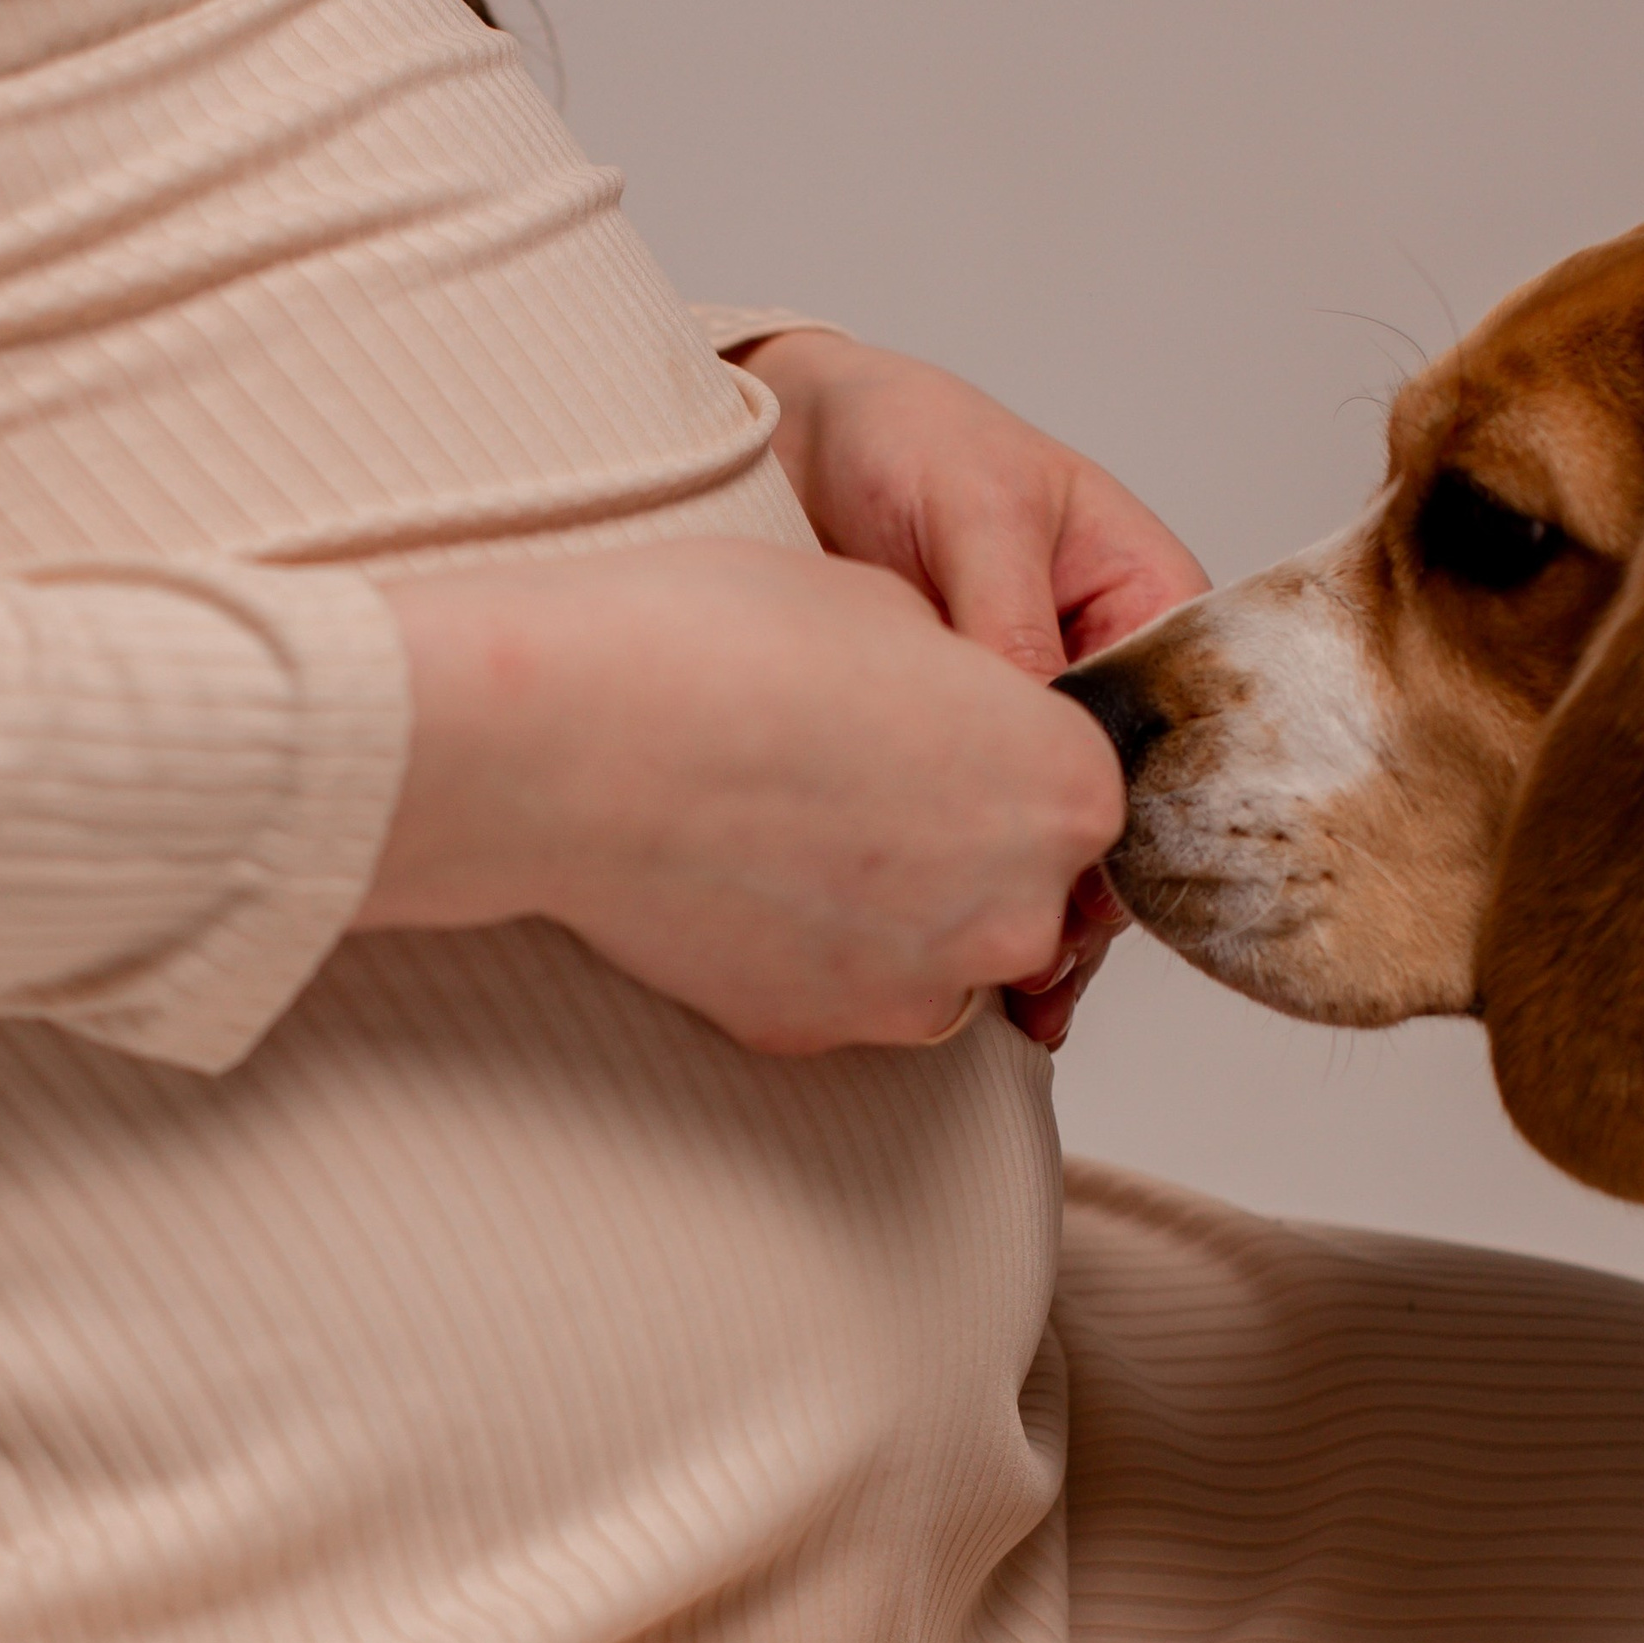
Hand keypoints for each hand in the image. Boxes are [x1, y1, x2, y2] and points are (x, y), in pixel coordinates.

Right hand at [354, 538, 1124, 1055]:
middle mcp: (1019, 906)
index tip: (929, 727)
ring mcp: (922, 987)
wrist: (568, 734)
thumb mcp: (886, 607)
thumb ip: (964, 680)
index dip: (998, 750)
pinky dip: (804, 947)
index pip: (1074, 789)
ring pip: (933, 949)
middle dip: (954, 840)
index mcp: (1066, 787)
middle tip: (847, 776)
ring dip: (886, 903)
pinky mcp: (820, 1035)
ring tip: (782, 822)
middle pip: (1017, 885)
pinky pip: (842, 988)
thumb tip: (958, 712)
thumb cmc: (717, 644)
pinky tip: (733, 873)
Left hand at [743, 329, 1209, 1039]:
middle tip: (1042, 962)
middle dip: (1092, 891)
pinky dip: (977, 899)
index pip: (1176, 731)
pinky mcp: (954, 757)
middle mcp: (1102, 674)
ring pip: (1059, 839)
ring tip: (1017, 997)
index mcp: (1145, 601)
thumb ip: (1014, 620)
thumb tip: (1038, 735)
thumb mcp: (976, 508)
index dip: (1141, 816)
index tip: (1091, 883)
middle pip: (1124, 809)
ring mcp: (1029, 725)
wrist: (790, 438)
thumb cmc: (907, 436)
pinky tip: (976, 978)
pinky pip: (986, 838)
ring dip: (1039, 915)